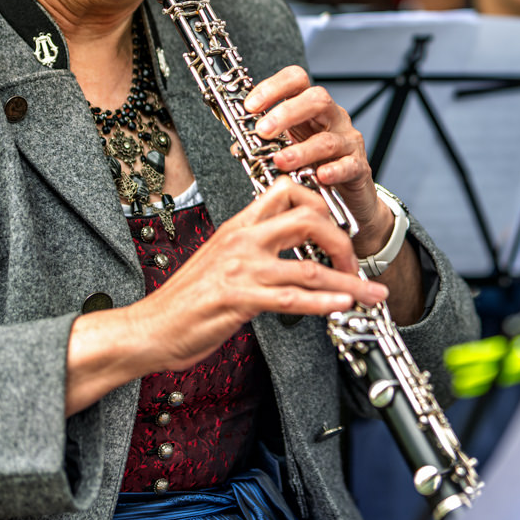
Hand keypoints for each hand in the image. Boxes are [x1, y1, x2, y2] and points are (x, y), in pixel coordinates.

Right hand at [140, 179, 385, 370]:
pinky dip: (324, 302)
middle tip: (357, 265)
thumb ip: (251, 252)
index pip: (286, 191)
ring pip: (310, 267)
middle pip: (308, 219)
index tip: (338, 228)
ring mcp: (242, 269)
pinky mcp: (240, 299)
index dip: (321, 204)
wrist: (148, 328)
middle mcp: (242, 241)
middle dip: (343, 242)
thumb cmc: (183, 301)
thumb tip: (285, 257)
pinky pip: (292, 298)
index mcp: (238, 227)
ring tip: (372, 294)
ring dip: (349, 282)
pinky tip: (342, 305)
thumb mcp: (219, 262)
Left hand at [244, 66, 396, 256]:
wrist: (348, 199)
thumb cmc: (316, 167)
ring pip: (328, 139)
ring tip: (281, 161)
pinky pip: (349, 165)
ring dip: (301, 150)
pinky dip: (334, 170)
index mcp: (312, 109)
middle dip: (287, 113)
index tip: (250, 106)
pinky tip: (320, 176)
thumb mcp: (291, 147)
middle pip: (317, 99)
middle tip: (263, 131)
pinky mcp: (360, 166)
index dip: (273, 88)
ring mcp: (349, 141)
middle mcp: (333, 119)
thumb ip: (268, 142)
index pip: (297, 81)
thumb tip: (238, 144)